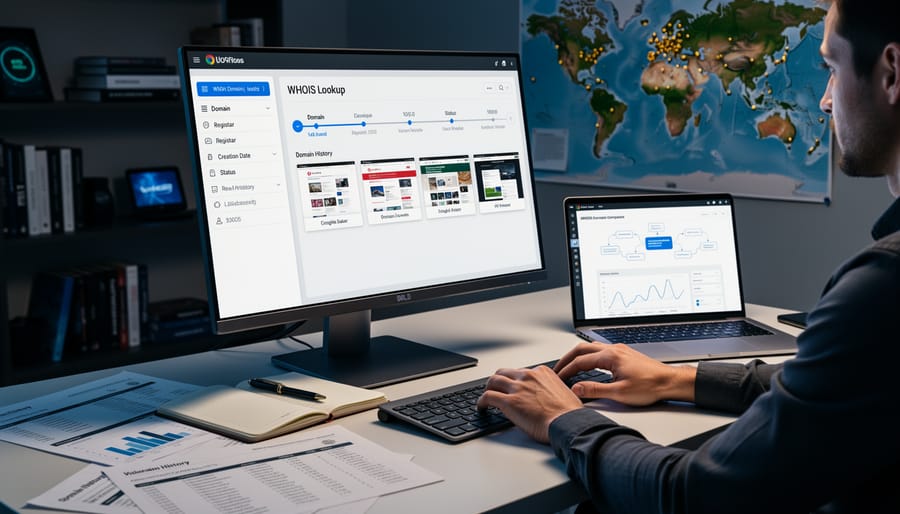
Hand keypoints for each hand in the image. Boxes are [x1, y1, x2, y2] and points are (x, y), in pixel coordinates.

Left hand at [476, 365, 582, 443]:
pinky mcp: (509, 401)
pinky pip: (488, 396)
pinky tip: (482, 407)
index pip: (521, 372)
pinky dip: (481, 401)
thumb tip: (545, 396)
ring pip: (493, 381)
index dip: (514, 380)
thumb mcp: (562, 391)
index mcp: (541, 372)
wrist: (567, 423)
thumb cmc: (568, 413)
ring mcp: (517, 387)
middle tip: (495, 389)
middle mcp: (528, 376)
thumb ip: (549, 389)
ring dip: (488, 388)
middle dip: (498, 381)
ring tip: (486, 398)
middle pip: (504, 373)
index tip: (512, 387)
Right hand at [554, 343, 695, 405]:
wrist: (669, 382)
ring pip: (591, 348)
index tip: (558, 379)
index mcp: (610, 356)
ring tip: (569, 367)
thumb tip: (576, 389)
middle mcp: (613, 350)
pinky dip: (588, 357)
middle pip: (581, 349)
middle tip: (557, 369)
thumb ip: (595, 390)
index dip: (566, 371)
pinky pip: (599, 351)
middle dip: (567, 359)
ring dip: (577, 356)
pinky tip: (588, 365)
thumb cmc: (650, 386)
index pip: (580, 362)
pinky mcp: (624, 354)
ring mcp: (619, 350)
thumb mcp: (619, 393)